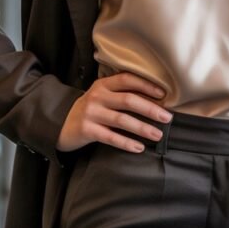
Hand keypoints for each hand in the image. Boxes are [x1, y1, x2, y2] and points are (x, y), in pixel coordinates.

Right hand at [56, 71, 172, 152]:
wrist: (61, 124)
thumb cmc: (91, 109)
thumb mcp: (102, 96)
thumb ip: (121, 94)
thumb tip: (155, 100)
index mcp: (103, 84)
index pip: (127, 79)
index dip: (146, 85)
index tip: (163, 94)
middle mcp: (97, 96)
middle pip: (128, 100)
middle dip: (150, 109)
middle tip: (167, 118)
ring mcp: (91, 113)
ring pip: (122, 120)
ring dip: (142, 128)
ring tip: (157, 134)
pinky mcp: (87, 130)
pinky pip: (110, 137)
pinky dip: (126, 143)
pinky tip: (139, 147)